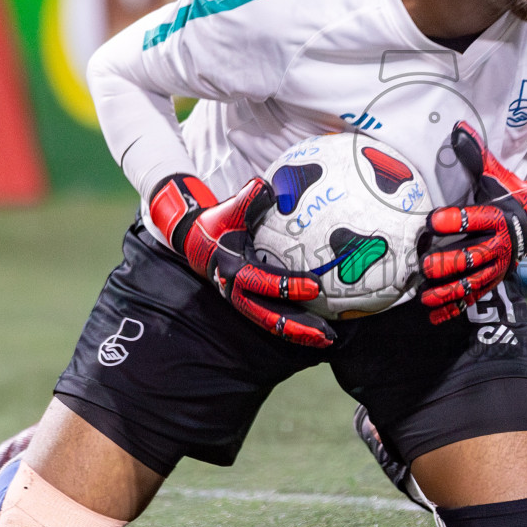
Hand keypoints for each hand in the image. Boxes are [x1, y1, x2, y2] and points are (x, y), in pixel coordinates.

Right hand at [149, 174, 335, 347]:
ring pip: (272, 324)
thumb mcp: (228, 210)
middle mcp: (237, 292)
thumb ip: (247, 199)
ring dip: (300, 334)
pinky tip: (319, 334)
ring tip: (329, 340)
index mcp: (232, 270)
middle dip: (298, 325)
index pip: (262, 281)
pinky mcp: (250, 305)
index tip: (315, 285)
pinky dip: (295, 329)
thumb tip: (265, 186)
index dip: (288, 285)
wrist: (197, 243)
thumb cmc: (218, 224)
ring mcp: (243, 302)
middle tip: (326, 332)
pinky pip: (274, 320)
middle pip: (268, 316)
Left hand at [420, 122, 526, 323]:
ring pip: (473, 281)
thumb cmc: (511, 194)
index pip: (476, 218)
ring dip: (449, 291)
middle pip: (473, 256)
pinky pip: (475, 296)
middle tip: (425, 266)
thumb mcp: (497, 175)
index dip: (455, 219)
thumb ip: (476, 156)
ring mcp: (498, 264)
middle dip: (449, 263)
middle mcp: (499, 244)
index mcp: (498, 216)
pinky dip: (455, 308)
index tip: (433, 220)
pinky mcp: (495, 278)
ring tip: (426, 296)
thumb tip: (458, 127)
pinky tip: (435, 316)